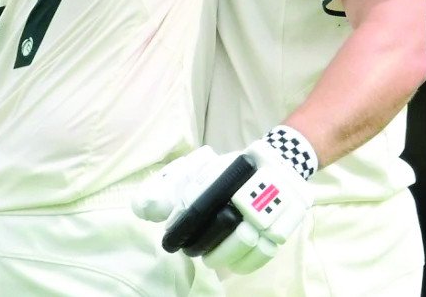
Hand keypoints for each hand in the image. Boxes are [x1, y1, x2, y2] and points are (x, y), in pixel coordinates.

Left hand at [137, 137, 313, 274]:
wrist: (282, 162)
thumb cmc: (235, 169)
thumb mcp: (204, 169)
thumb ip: (173, 189)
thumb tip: (141, 208)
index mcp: (224, 174)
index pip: (195, 206)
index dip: (181, 227)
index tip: (171, 240)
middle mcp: (246, 191)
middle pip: (217, 230)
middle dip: (199, 244)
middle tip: (190, 250)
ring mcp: (268, 210)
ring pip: (239, 245)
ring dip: (220, 256)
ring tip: (210, 258)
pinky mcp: (283, 226)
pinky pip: (262, 254)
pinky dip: (245, 263)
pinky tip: (233, 262)